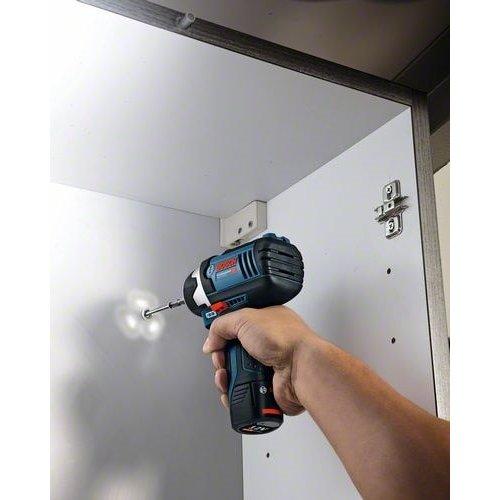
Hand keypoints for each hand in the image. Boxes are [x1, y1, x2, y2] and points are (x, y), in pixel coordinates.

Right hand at [202, 306, 316, 414]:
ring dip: (223, 377)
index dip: (222, 331)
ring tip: (225, 376)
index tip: (214, 337)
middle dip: (220, 358)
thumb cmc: (286, 339)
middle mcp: (265, 344)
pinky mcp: (264, 387)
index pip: (235, 325)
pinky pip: (240, 391)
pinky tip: (231, 388)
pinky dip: (231, 392)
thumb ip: (222, 326)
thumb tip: (211, 341)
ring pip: (233, 374)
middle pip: (230, 352)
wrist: (301, 368)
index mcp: (263, 322)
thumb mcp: (245, 319)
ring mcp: (264, 367)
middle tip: (222, 359)